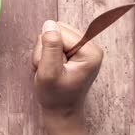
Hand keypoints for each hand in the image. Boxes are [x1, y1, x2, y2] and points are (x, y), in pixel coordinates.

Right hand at [32, 20, 102, 134]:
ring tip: (49, 70)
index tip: (51, 68)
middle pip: (57, 30)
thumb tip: (49, 24)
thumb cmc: (55, 96)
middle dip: (46, 48)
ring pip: (53, 34)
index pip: (59, 31)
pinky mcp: (75, 50)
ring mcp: (83, 48)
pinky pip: (54, 41)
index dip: (48, 48)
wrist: (61, 111)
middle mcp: (90, 46)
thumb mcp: (49, 73)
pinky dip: (47, 54)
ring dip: (44, 52)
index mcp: (90, 51)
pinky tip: (50, 67)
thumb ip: (50, 47)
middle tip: (48, 69)